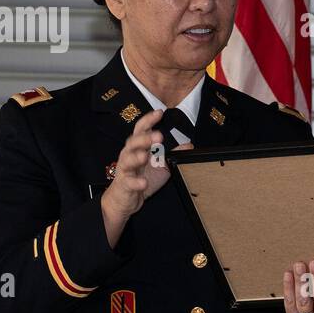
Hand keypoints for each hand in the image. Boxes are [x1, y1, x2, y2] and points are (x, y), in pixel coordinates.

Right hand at [101, 109, 192, 246]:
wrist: (125, 200)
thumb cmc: (142, 178)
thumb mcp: (161, 165)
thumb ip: (172, 154)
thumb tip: (189, 145)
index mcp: (138, 148)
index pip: (141, 130)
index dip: (149, 120)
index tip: (159, 112)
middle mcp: (129, 155)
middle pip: (133, 142)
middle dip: (144, 138)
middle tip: (158, 136)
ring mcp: (125, 170)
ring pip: (127, 160)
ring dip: (136, 157)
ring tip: (145, 156)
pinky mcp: (124, 185)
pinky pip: (129, 182)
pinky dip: (136, 182)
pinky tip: (143, 183)